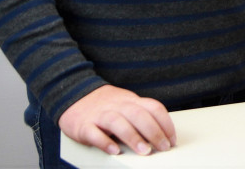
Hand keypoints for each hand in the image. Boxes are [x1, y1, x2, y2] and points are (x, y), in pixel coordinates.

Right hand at [58, 85, 175, 155]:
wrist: (73, 94)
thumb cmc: (105, 105)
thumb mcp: (126, 104)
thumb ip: (141, 115)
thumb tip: (162, 134)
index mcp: (130, 100)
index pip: (153, 107)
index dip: (166, 124)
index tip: (172, 140)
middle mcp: (117, 105)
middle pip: (139, 115)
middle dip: (154, 132)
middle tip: (162, 147)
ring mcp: (100, 114)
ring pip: (118, 122)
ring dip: (133, 137)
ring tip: (144, 151)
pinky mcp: (84, 125)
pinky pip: (94, 133)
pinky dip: (105, 142)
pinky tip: (114, 151)